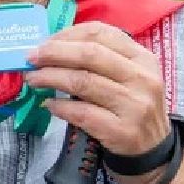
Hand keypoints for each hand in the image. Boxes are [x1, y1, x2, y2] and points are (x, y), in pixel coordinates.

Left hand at [25, 23, 169, 159]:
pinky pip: (82, 113)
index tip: (44, 42)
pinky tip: (48, 105)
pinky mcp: (122, 131)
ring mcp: (134, 105)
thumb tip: (50, 48)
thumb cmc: (132, 106)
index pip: (101, 33)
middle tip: (30, 58)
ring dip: (51, 78)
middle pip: (90, 54)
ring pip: (83, 82)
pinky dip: (60, 107)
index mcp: (142, 57)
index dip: (67, 35)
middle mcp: (141, 78)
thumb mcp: (128, 77)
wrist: (152, 150)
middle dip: (54, 53)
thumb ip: (99, 60)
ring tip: (33, 79)